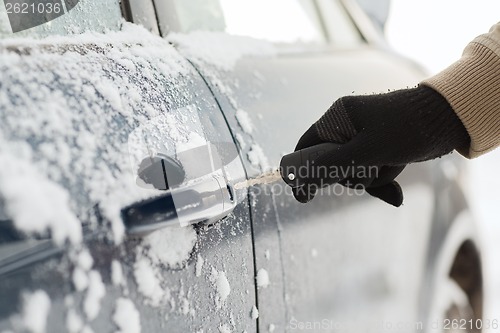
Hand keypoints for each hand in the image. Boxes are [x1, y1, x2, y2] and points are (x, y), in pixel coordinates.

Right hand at [292, 85, 469, 205]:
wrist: (448, 119)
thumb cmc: (405, 128)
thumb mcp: (365, 150)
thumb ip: (331, 166)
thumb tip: (301, 184)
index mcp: (338, 117)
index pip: (307, 146)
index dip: (302, 169)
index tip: (304, 194)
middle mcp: (348, 126)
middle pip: (331, 163)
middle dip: (350, 176)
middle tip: (366, 174)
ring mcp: (364, 137)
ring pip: (353, 170)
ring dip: (371, 179)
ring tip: (391, 167)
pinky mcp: (380, 148)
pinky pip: (370, 171)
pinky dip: (381, 180)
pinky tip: (395, 189)